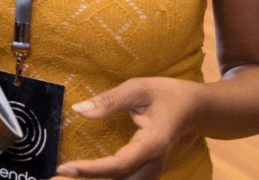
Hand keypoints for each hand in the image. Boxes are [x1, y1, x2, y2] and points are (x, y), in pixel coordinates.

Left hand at [53, 78, 200, 178]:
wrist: (193, 108)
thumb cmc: (167, 94)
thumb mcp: (139, 88)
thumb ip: (109, 100)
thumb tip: (79, 110)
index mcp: (153, 145)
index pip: (117, 166)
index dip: (91, 170)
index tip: (65, 167)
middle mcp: (151, 166)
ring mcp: (149, 173)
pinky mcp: (143, 173)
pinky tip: (80, 177)